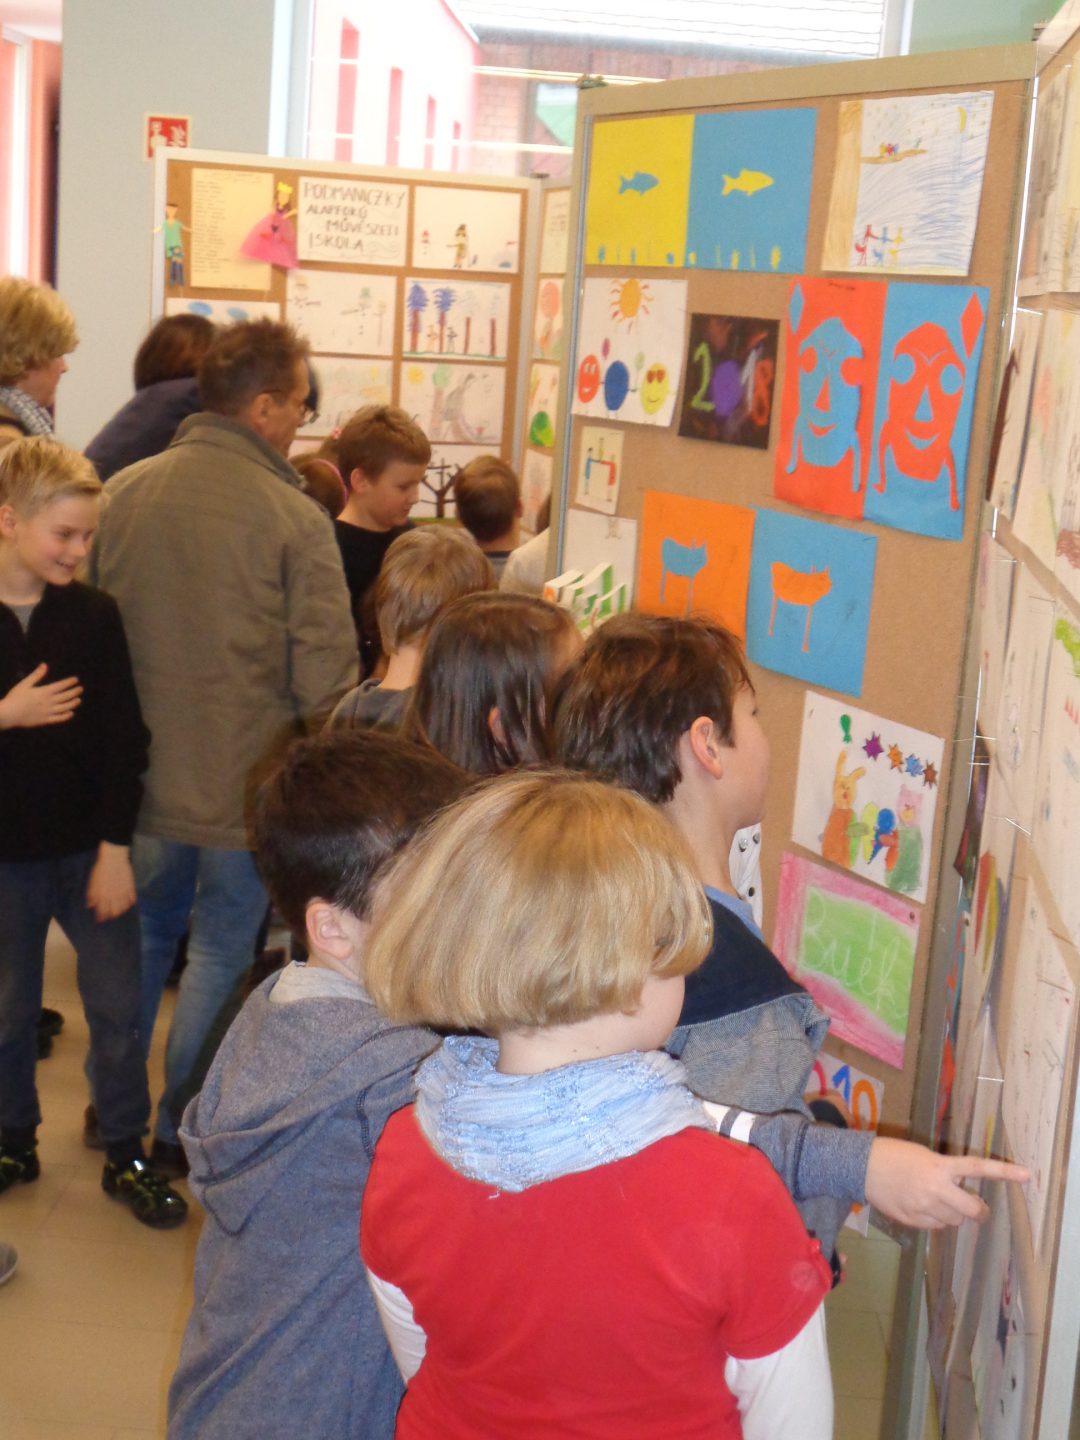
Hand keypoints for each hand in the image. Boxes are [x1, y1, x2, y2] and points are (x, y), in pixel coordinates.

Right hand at [0, 664, 81, 728]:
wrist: (9, 714)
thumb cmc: (15, 697)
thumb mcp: (25, 684)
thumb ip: (36, 675)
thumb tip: (45, 665)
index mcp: (44, 692)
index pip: (60, 686)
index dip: (69, 682)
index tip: (76, 680)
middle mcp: (49, 702)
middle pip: (65, 696)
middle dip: (74, 692)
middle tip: (81, 689)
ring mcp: (48, 712)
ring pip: (64, 707)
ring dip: (72, 703)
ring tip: (79, 700)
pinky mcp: (45, 720)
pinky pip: (58, 719)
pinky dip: (65, 716)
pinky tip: (71, 714)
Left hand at [86, 842, 136, 921]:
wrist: (114, 858)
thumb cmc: (100, 869)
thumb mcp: (93, 882)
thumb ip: (92, 895)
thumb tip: (90, 906)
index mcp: (102, 895)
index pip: (102, 911)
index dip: (101, 917)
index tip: (100, 920)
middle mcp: (113, 896)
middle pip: (114, 911)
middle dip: (111, 916)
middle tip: (109, 917)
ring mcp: (123, 892)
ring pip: (123, 907)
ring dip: (120, 911)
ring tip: (118, 912)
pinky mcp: (131, 887)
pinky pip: (131, 900)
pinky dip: (129, 903)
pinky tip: (128, 904)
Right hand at [865, 1137, 1028, 1228]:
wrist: (861, 1166)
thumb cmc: (894, 1154)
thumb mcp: (924, 1156)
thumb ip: (944, 1172)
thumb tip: (959, 1191)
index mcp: (939, 1166)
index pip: (977, 1168)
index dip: (1004, 1172)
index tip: (1026, 1176)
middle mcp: (935, 1188)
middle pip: (971, 1209)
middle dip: (978, 1211)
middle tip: (978, 1210)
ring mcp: (923, 1207)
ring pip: (953, 1221)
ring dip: (952, 1214)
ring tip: (937, 1201)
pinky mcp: (912, 1219)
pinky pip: (935, 1227)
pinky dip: (934, 1220)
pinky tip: (921, 1207)